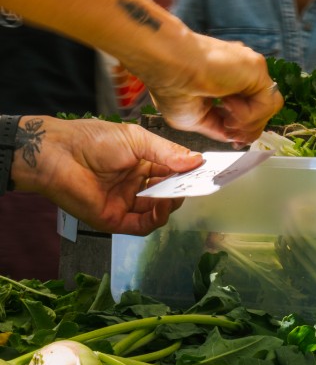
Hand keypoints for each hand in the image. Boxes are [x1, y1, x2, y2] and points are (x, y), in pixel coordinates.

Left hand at [9, 117, 202, 235]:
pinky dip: (156, 219)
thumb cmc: (93, 140)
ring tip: (177, 194)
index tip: (207, 171)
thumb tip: (197, 161)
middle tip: (197, 184)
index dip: (189, 172)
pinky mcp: (115, 219)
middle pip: (168, 192)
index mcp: (142, 162)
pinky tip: (163, 206)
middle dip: (183, 189)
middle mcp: (136, 183)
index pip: (173, 171)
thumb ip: (167, 152)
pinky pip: (142, 225)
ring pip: (159, 210)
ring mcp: (126, 202)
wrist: (57, 154)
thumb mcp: (136, 140)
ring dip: (171, 204)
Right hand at [143, 29, 282, 141]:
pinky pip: (267, 103)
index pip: (250, 108)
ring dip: (249, 123)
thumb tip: (234, 138)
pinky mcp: (257, 68)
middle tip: (230, 131)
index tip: (234, 140)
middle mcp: (241, 73)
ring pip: (269, 108)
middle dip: (248, 129)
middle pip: (263, 109)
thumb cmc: (171, 85)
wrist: (168, 65)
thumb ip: (219, 127)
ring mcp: (250, 70)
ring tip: (227, 118)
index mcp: (227, 80)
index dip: (245, 128)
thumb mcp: (196, 119)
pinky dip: (249, 114)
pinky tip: (228, 106)